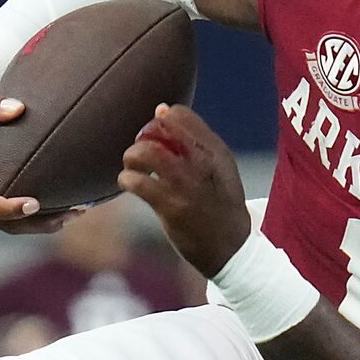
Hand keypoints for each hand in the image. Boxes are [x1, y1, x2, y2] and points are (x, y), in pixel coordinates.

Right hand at [0, 84, 61, 234]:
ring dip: (42, 222)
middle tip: (73, 212)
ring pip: (9, 223)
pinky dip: (34, 213)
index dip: (9, 208)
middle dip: (38, 222)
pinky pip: (10, 213)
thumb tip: (19, 107)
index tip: (34, 204)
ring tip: (77, 211)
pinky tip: (62, 204)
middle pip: (4, 223)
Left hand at [119, 104, 249, 278]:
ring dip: (132, 157)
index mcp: (216, 151)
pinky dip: (127, 179)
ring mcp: (186, 186)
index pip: (180, 116)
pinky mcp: (171, 208)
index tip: (156, 136)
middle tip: (139, 152)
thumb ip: (194, 140)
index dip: (160, 121)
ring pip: (146, 153)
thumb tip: (160, 109)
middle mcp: (203, 163)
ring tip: (131, 167)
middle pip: (160, 130)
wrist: (232, 249)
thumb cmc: (220, 205)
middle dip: (143, 137)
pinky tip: (129, 185)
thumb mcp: (220, 168)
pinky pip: (138, 183)